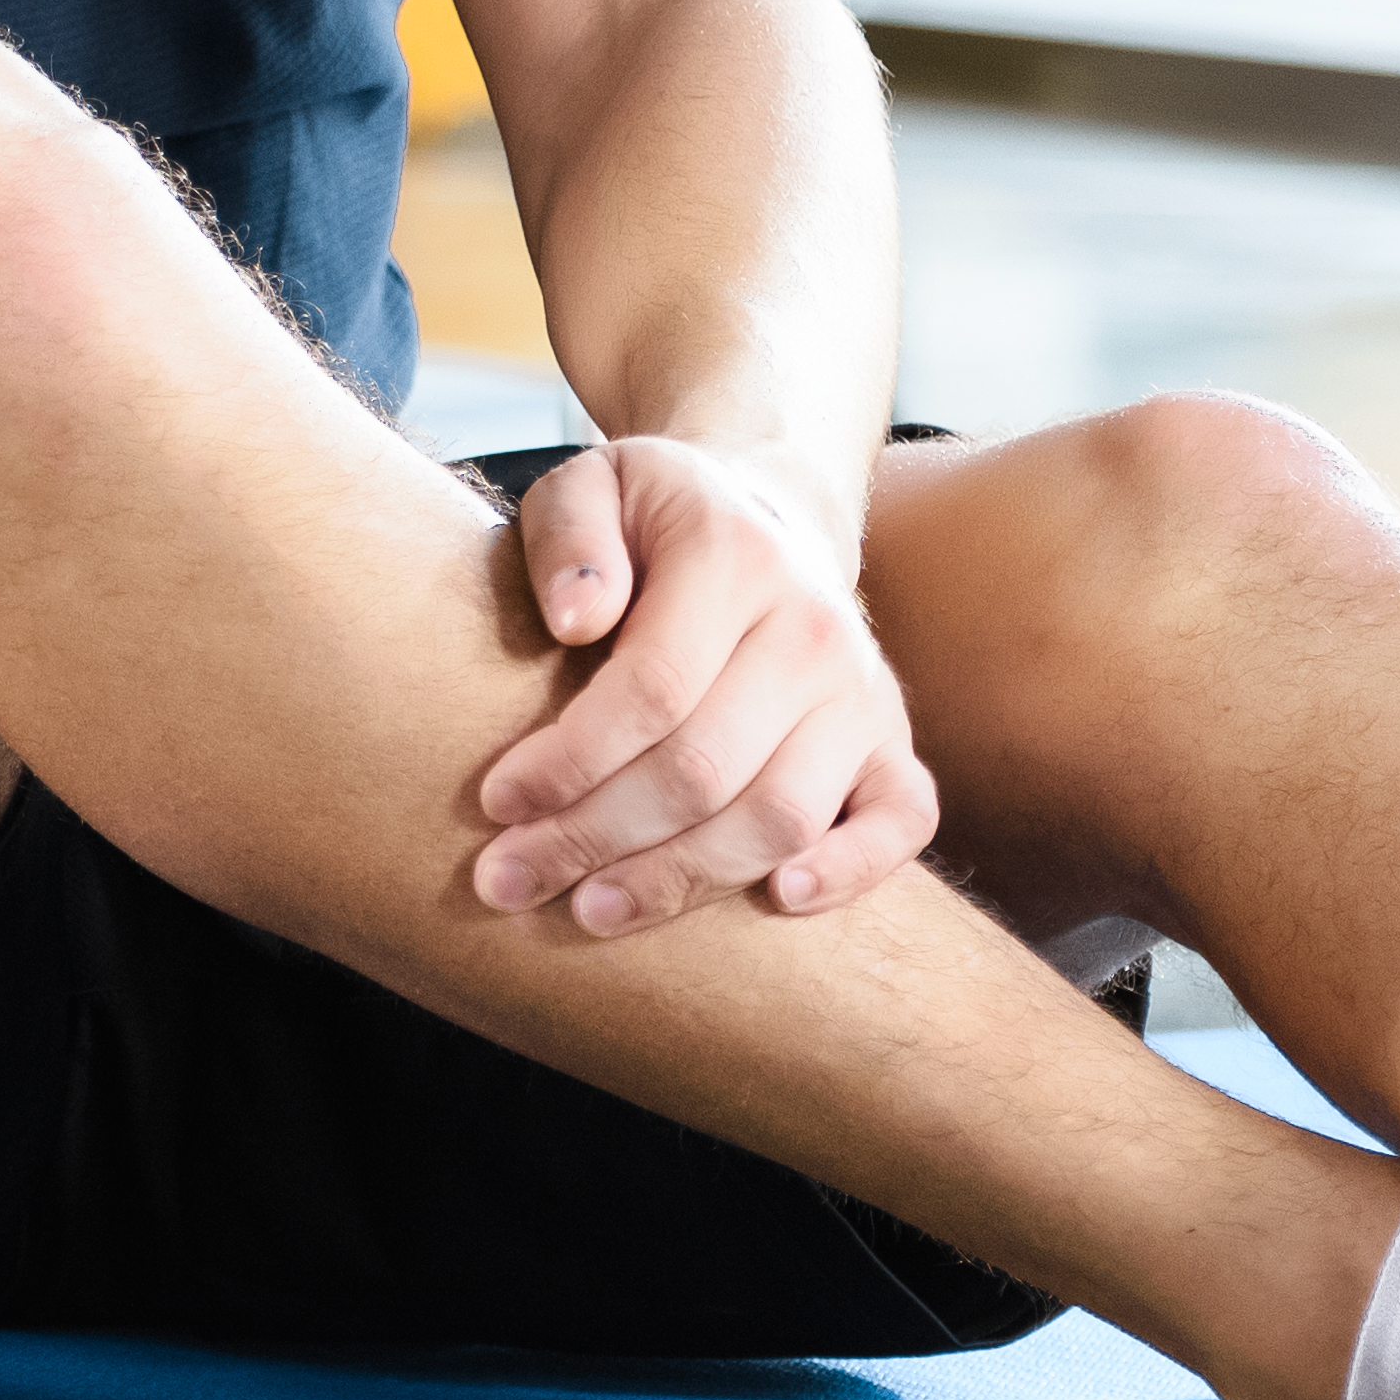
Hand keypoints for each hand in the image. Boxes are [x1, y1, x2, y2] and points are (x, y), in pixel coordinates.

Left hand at [466, 432, 934, 931]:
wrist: (765, 517)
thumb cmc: (653, 522)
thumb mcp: (592, 488)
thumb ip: (571, 537)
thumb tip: (576, 619)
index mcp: (734, 559)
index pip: (653, 688)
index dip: (570, 761)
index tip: (497, 803)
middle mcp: (813, 629)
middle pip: (704, 770)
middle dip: (594, 837)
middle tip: (507, 880)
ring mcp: (863, 692)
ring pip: (781, 815)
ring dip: (682, 879)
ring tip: (591, 911)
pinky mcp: (892, 743)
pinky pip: (902, 821)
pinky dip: (851, 870)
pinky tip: (776, 902)